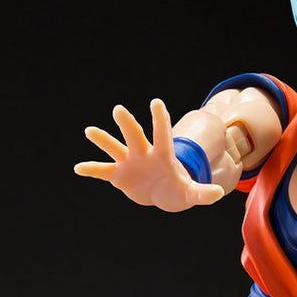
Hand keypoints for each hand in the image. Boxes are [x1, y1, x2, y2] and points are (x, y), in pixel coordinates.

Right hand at [76, 98, 224, 211]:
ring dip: (103, 140)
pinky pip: (102, 171)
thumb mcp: (191, 193)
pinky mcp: (118, 175)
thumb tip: (219, 194)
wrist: (162, 193)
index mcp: (162, 154)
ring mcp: (129, 162)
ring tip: (90, 131)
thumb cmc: (178, 189)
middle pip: (135, 135)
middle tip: (119, 110)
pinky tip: (78, 168)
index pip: (162, 134)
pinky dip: (91, 170)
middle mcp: (144, 153)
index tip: (156, 103)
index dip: (160, 119)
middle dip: (127, 124)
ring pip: (114, 148)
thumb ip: (202, 193)